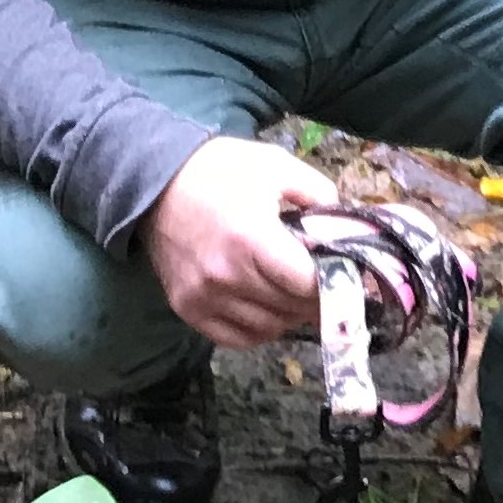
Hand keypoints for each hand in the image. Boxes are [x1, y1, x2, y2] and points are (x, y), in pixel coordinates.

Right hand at [144, 136, 335, 348]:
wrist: (154, 181)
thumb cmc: (219, 170)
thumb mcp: (275, 164)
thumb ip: (317, 192)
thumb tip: (344, 226)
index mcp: (251, 238)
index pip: (307, 283)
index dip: (333, 281)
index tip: (348, 275)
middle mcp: (226, 274)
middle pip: (290, 307)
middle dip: (316, 297)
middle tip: (328, 283)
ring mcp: (204, 296)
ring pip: (268, 327)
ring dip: (289, 314)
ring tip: (296, 293)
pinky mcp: (187, 308)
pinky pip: (237, 338)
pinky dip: (260, 330)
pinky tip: (268, 308)